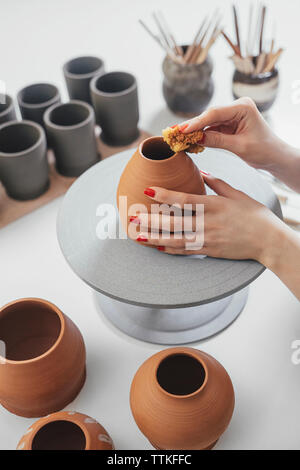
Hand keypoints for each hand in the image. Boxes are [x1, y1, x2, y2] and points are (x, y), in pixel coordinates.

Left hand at [130, 173, 282, 262]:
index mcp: (214, 205)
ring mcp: (208, 239)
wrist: (268, 240)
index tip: (147, 190)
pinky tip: (157, 247)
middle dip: (151, 219)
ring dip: (154, 237)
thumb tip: (202, 172)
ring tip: (137, 235)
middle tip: (132, 216)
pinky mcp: (210, 251)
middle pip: (174, 222)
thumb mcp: (237, 194)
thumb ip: (217, 183)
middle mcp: (208, 223)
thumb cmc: (254, 214)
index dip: (164, 195)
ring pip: (175, 239)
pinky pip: (186, 251)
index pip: (184, 199)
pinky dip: (170, 249)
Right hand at [178, 97, 290, 173]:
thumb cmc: (264, 150)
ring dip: (194, 132)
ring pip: (208, 123)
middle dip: (192, 126)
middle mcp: (237, 107)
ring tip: (178, 138)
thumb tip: (196, 138)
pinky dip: (201, 136)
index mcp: (243, 107)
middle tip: (173, 133)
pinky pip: (211, 129)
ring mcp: (232, 115)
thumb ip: (217, 141)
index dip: (196, 122)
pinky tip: (189, 141)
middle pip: (209, 116)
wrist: (274, 157)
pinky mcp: (228, 124)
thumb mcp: (239, 147)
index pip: (214, 113)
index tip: (181, 130)